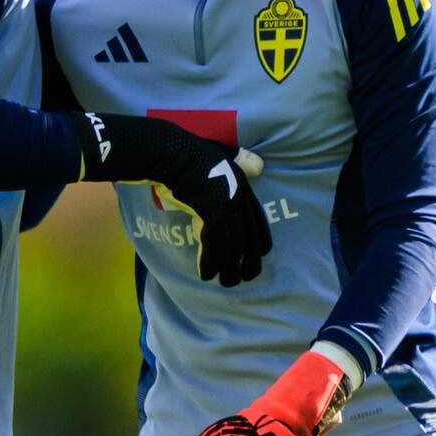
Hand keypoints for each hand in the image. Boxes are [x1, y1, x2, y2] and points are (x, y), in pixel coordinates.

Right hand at [154, 144, 269, 286]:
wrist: (175, 154)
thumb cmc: (195, 153)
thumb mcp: (226, 153)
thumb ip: (243, 160)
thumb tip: (261, 165)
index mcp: (245, 189)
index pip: (259, 222)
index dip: (259, 242)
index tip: (260, 257)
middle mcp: (240, 200)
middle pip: (248, 239)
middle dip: (248, 262)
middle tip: (247, 277)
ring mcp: (226, 208)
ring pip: (232, 247)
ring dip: (228, 269)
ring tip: (227, 282)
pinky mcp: (210, 215)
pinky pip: (212, 246)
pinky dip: (209, 263)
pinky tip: (206, 275)